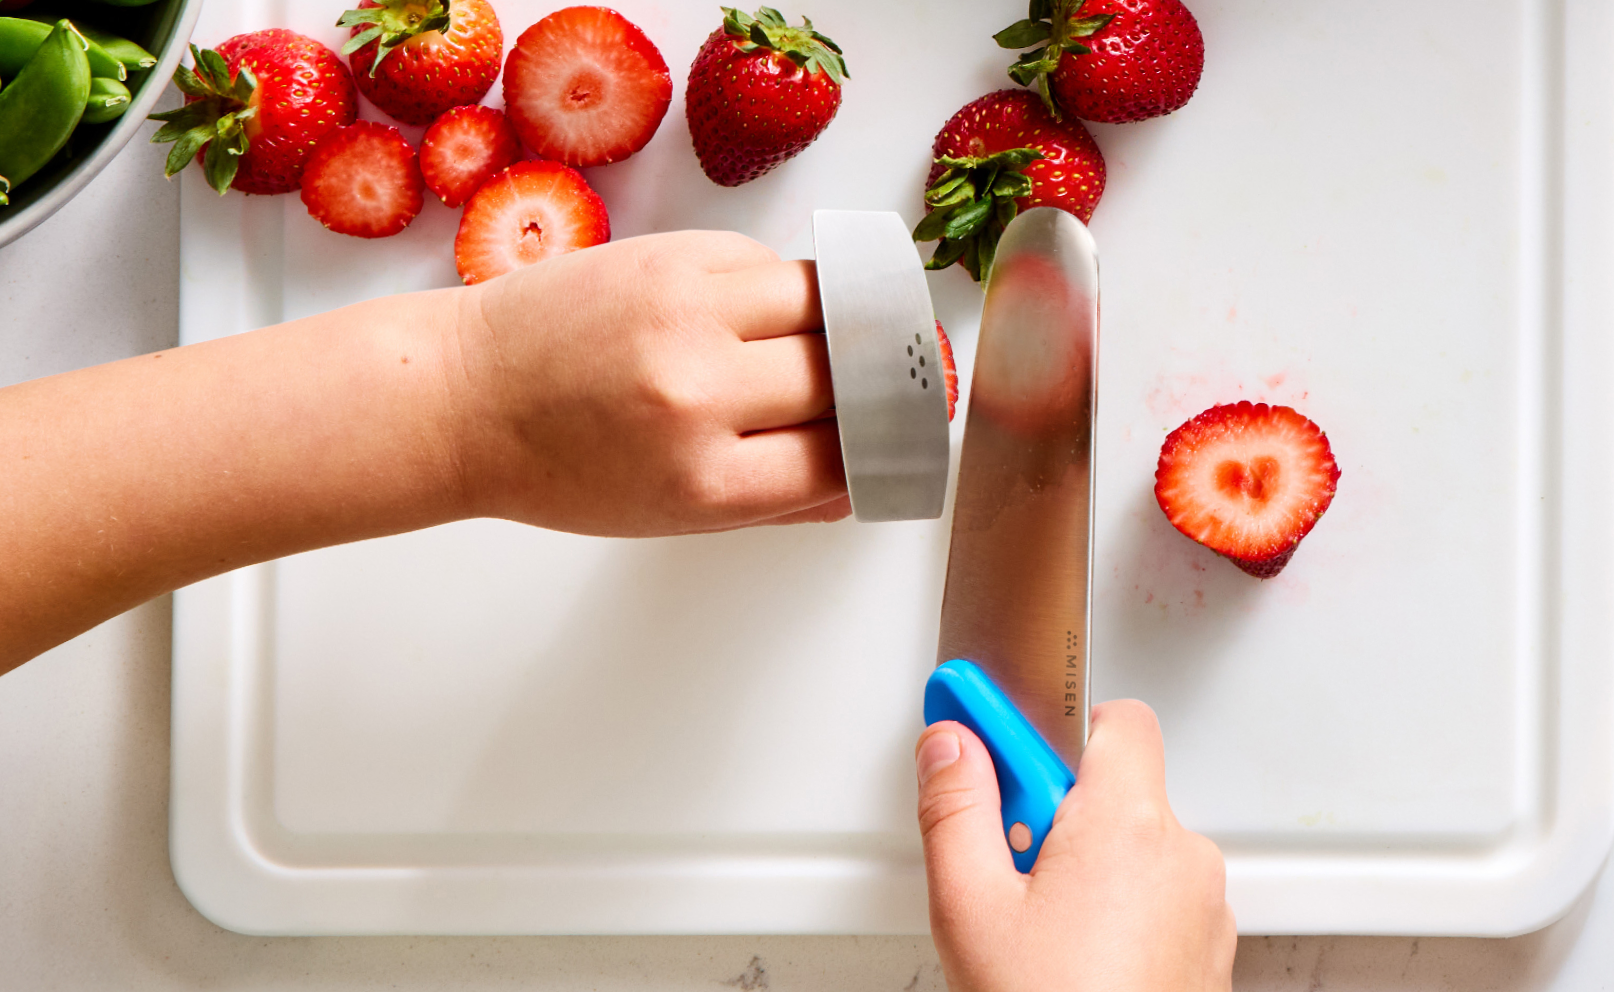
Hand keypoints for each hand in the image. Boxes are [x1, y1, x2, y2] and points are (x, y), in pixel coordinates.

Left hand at [450, 231, 848, 535]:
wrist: (464, 396)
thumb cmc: (556, 467)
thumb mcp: (667, 517)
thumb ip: (768, 504)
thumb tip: (853, 486)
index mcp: (703, 483)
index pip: (838, 460)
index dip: (877, 449)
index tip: (891, 438)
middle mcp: (701, 396)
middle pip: (842, 377)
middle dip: (871, 383)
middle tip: (884, 381)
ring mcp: (686, 316)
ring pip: (825, 303)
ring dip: (841, 321)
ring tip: (836, 336)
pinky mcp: (670, 256)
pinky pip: (769, 262)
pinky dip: (782, 286)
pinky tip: (765, 309)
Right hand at [915, 700, 1235, 991]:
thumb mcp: (970, 905)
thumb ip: (956, 806)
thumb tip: (952, 744)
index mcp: (1129, 824)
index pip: (1113, 719)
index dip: (1046, 727)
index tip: (988, 732)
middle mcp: (1183, 857)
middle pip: (1115, 788)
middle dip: (1056, 810)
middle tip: (1007, 861)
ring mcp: (1203, 909)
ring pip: (1135, 847)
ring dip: (1087, 864)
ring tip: (1038, 926)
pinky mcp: (1206, 953)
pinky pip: (1156, 898)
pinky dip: (1116, 909)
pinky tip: (1072, 955)